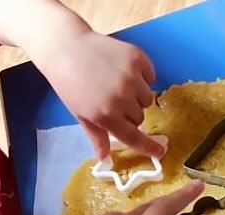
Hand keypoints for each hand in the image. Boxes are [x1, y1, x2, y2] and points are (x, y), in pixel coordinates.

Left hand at [32, 24, 162, 158]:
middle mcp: (121, 98)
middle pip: (140, 116)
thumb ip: (97, 136)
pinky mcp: (136, 58)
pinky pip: (150, 76)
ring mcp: (130, 77)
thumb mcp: (81, 114)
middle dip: (131, 113)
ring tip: (119, 83)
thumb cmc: (70, 84)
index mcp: (106, 115)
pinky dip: (143, 75)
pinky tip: (125, 70)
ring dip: (138, 95)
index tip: (159, 152)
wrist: (65, 46)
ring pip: (147, 98)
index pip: (134, 137)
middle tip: (114, 100)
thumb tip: (104, 158)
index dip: (148, 147)